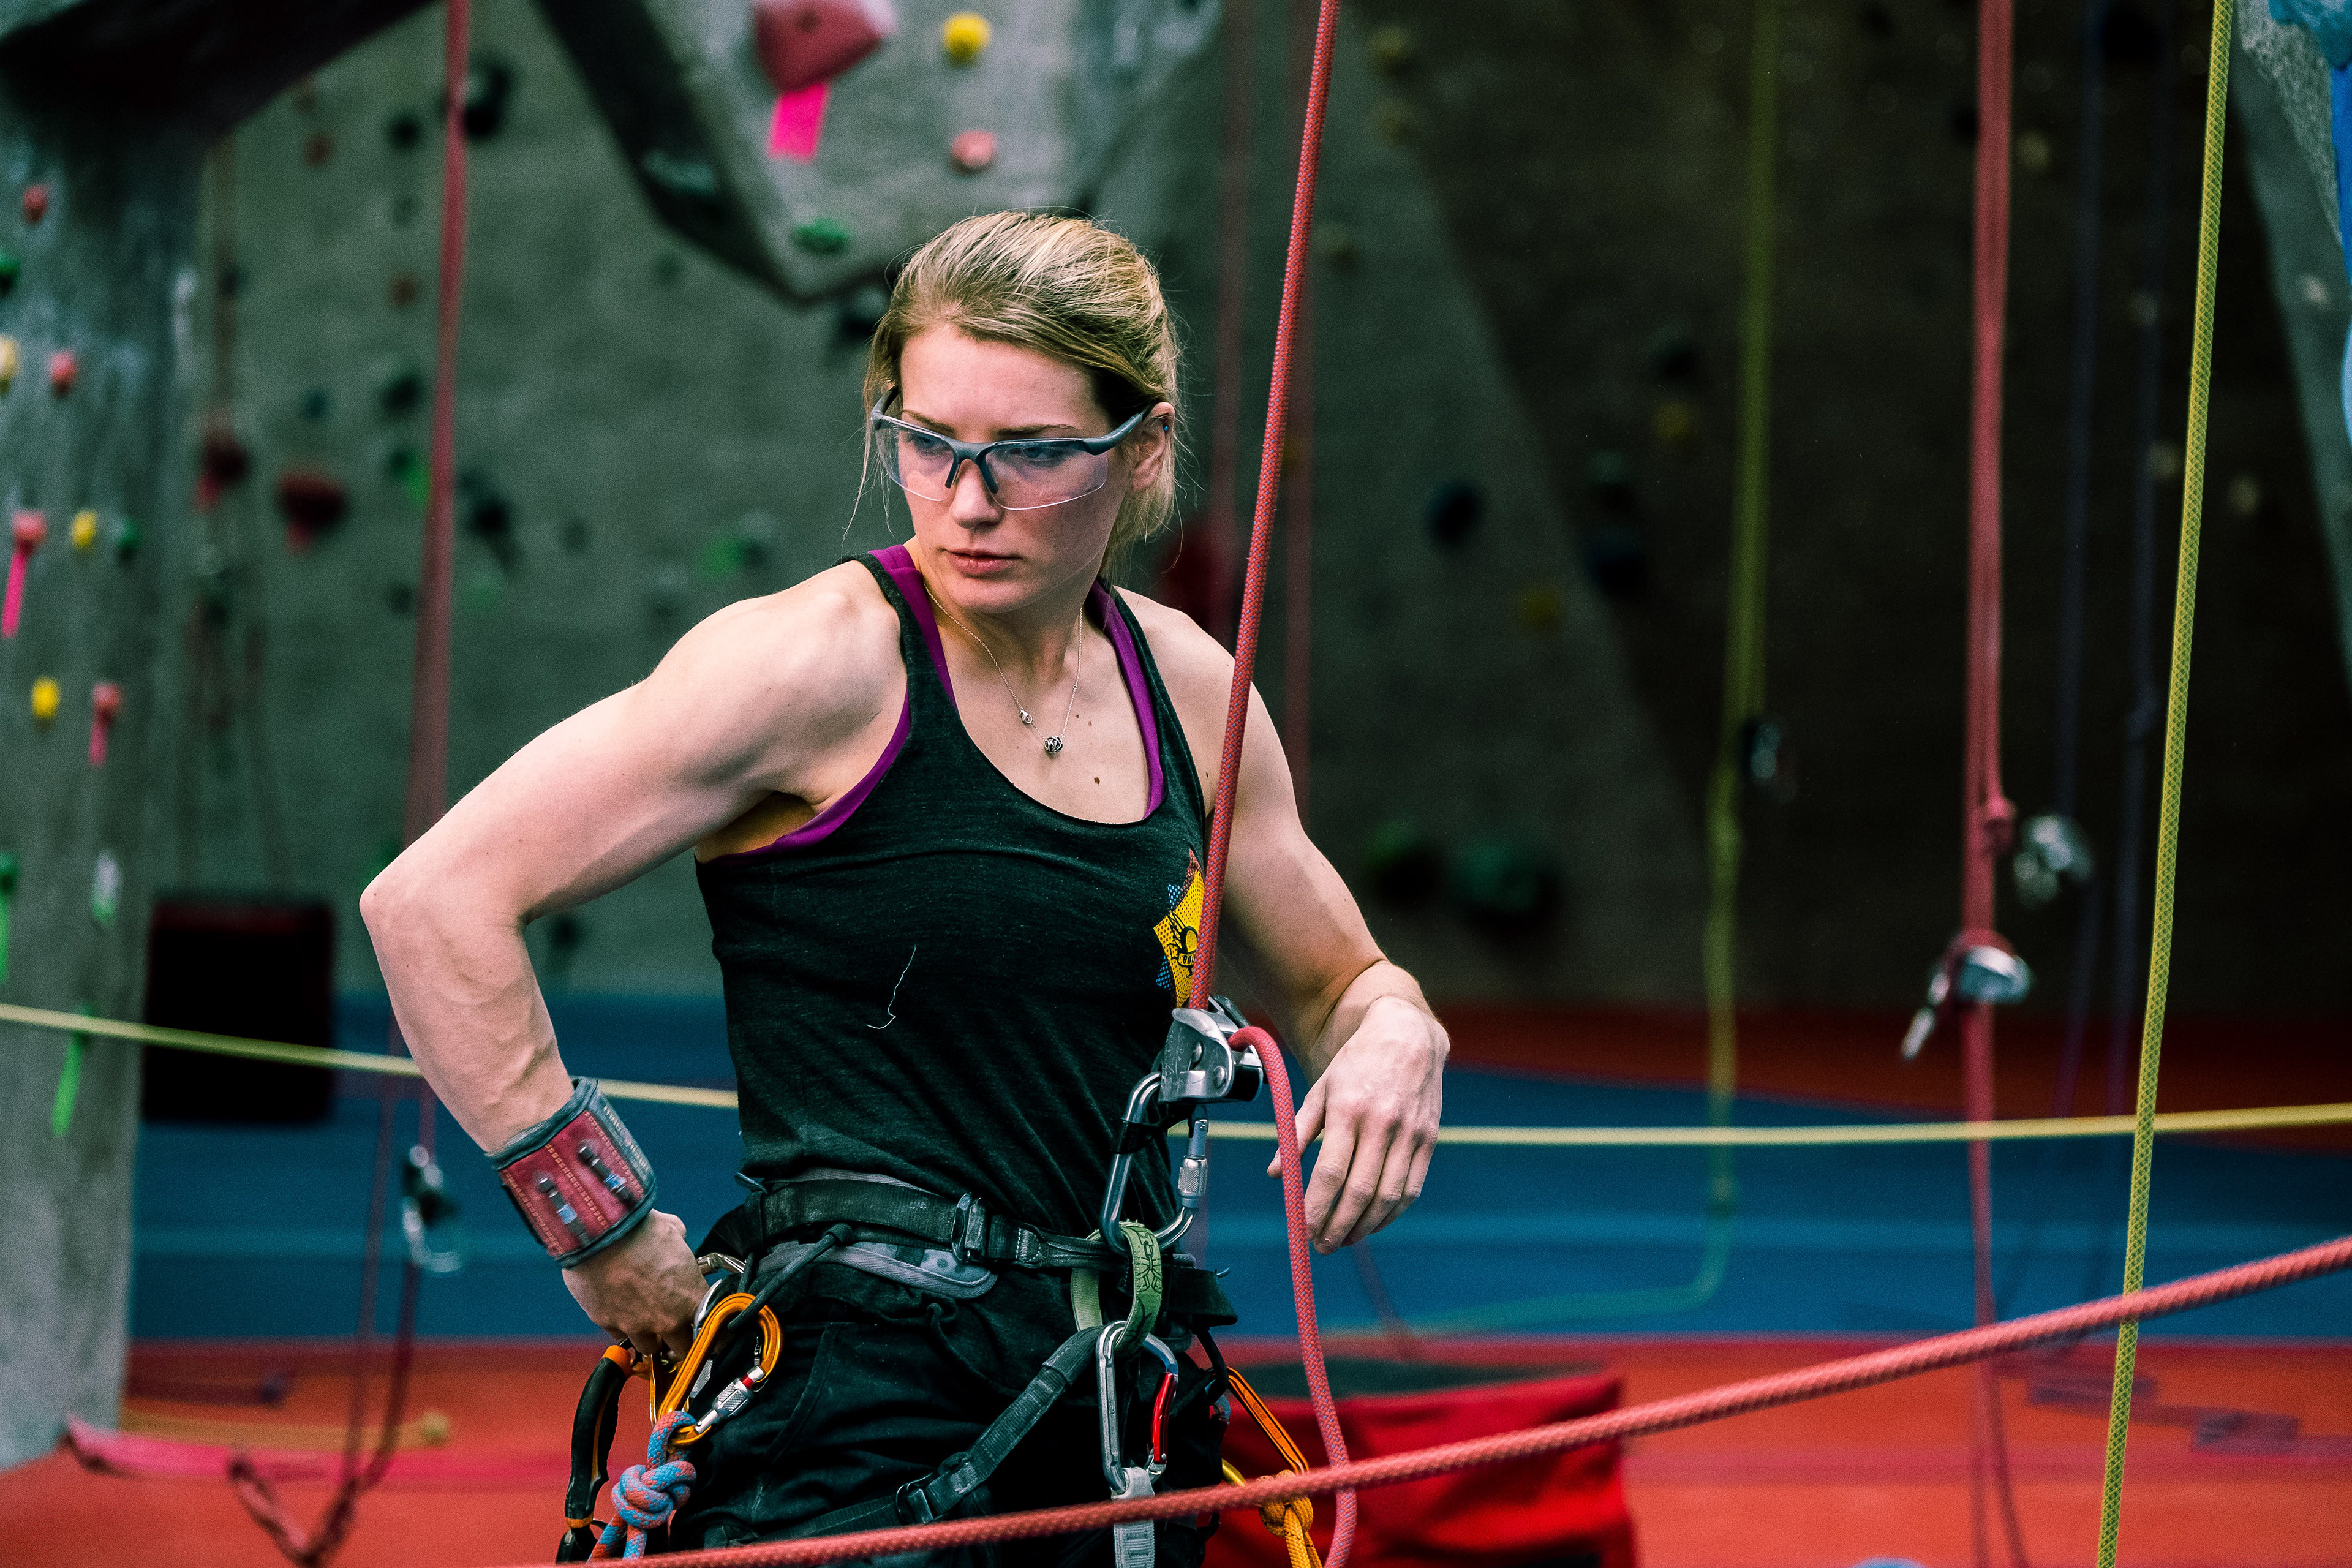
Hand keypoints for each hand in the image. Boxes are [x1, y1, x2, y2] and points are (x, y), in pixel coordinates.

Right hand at [563, 1208, 705, 1360]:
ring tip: (648, 1320)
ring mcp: (636, 1326)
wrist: (598, 1235)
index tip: (706, 1325)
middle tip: (678, 1328)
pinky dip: (622, 1326)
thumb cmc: (639, 1230)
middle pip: (682, 1349)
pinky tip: (621, 1310)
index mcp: (690, 1299)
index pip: (710, 1327)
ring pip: (649, 1347)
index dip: (709, 1326)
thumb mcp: (673, 1231)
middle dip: (681, 1341)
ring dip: (651, 1337)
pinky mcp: (607, 1323)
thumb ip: (681, 1246)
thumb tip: (678, 1241)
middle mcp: (666, 1320)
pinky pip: (619, 1334)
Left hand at [1269, 995, 1444, 1251]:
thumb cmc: (1356, 1063)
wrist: (1407, 1036)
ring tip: (1345, 1240)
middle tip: (1322, 1246)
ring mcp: (1409, 1133)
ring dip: (1365, 1227)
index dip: (1317, 1207)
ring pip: (1388, 1196)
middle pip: (1360, 1191)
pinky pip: (1411, 1188)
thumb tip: (1276, 1174)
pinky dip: (1392, 1213)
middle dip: (1339, 1226)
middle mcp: (1381, 1123)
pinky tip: (1374, 1223)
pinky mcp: (1429, 1140)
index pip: (1331, 1171)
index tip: (1305, 1230)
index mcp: (1348, 1109)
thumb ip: (1297, 1132)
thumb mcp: (1320, 1089)